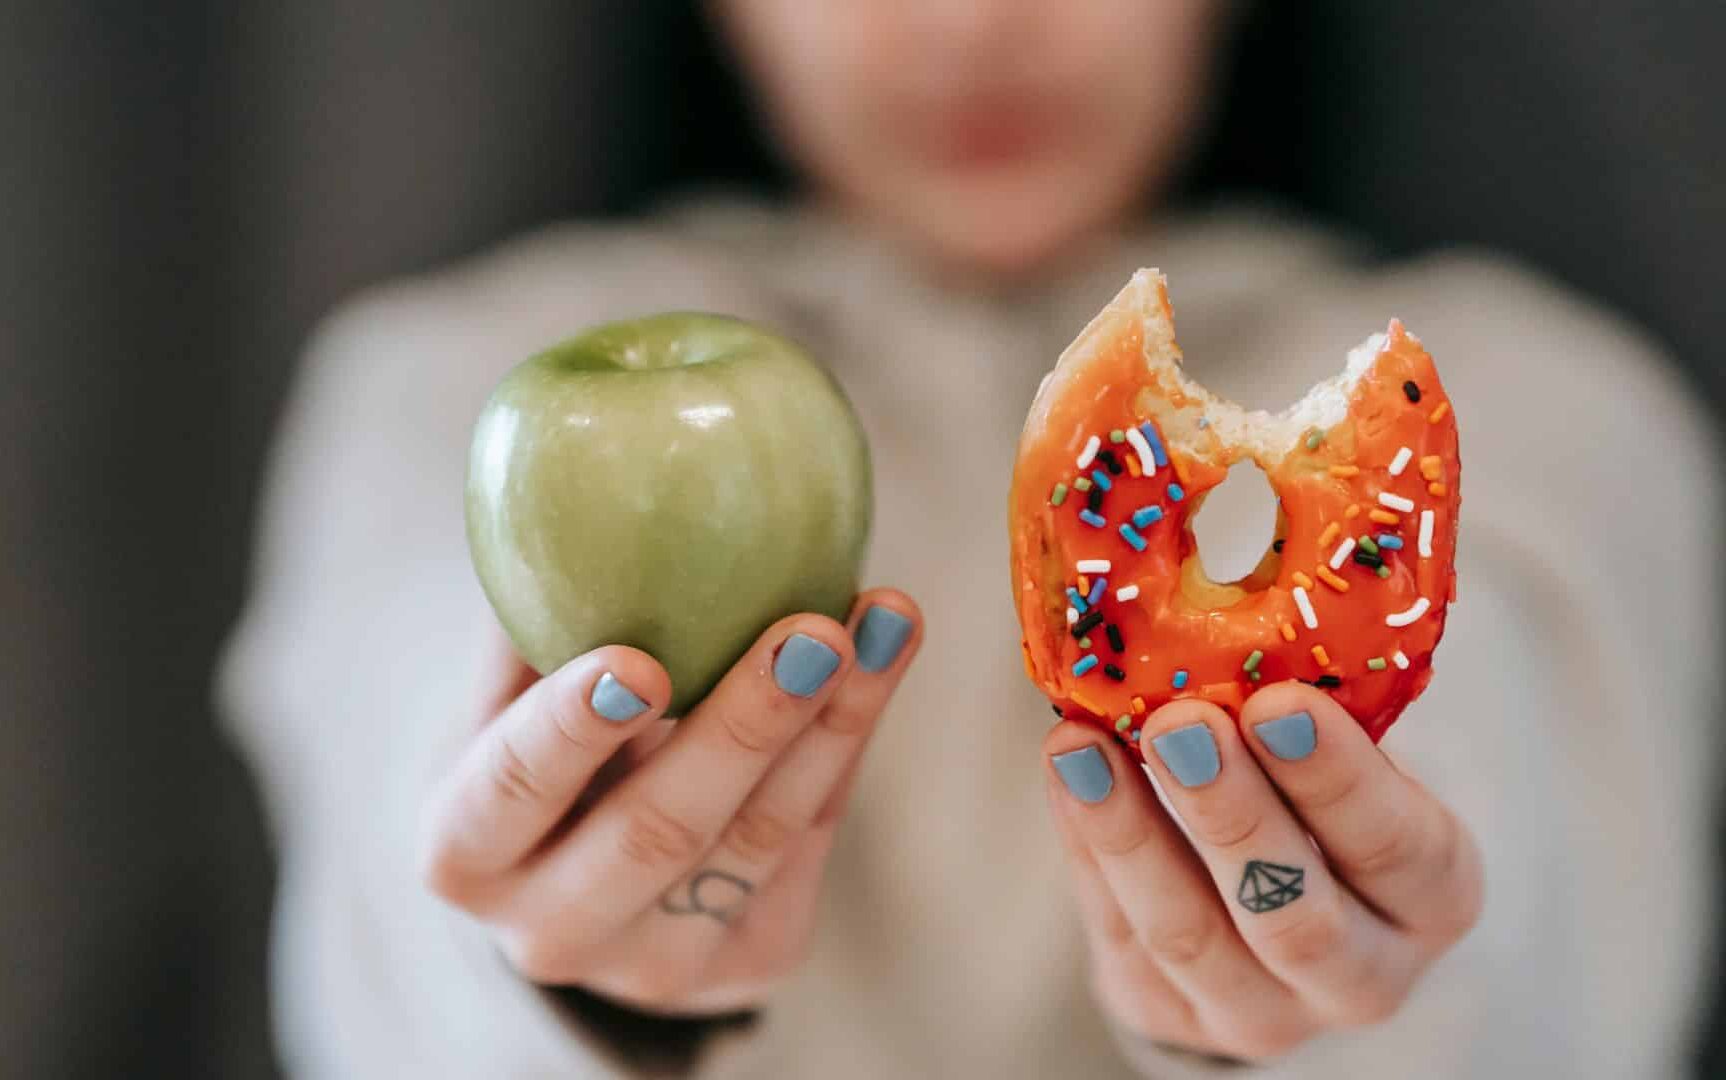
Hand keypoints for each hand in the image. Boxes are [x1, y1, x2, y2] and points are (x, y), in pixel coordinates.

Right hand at [421, 590, 921, 1013]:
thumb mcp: (505, 697)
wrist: (583, 884)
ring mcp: (655, 966)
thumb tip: (579, 478)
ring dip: (832, 723)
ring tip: (883, 621)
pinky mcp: (749, 964)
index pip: (511, 792)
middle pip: (656, 831)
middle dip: (743, 727)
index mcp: (464, 853)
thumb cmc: (536, 751)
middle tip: (811, 630)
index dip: (570, 730)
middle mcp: (550, 931)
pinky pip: (810, 844)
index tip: (637, 660)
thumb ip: (535, 619)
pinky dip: (848, 743)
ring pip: (757, 841)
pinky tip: (883, 658)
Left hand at [1043, 682, 1482, 1062]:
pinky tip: (1068, 770)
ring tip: (1084, 744)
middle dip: (1232, 814)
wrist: (1268, 903)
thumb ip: (1310, 706)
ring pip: (1190, 936)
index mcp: (1432, 896)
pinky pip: (1119, 932)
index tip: (1279, 701)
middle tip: (1180, 722)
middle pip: (1295, 915)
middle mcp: (1361, 976)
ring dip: (1130, 833)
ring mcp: (1262, 1013)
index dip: (1338, 779)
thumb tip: (1235, 596)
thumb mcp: (1344, 753)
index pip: (1398, 848)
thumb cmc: (1317, 794)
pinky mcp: (1168, 1016)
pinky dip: (1087, 845)